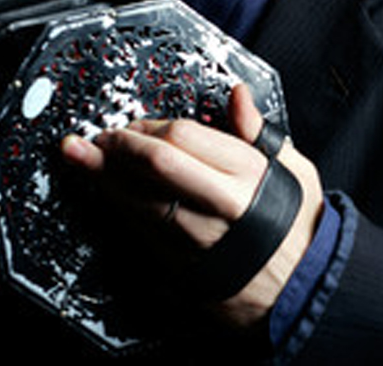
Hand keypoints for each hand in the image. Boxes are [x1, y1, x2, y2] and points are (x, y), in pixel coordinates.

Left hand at [61, 84, 323, 326]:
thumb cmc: (297, 222)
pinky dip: (120, 210)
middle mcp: (220, 204)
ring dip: (105, 179)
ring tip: (80, 159)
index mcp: (247, 173)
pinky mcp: (184, 265)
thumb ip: (257, 129)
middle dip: (118, 147)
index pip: (184, 137)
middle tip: (95, 137)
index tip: (134, 122)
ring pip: (141, 202)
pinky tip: (104, 195)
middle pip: (156, 166)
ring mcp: (199, 238)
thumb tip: (237, 95)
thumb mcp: (292, 166)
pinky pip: (144, 232)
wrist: (302, 288)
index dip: (150, 126)